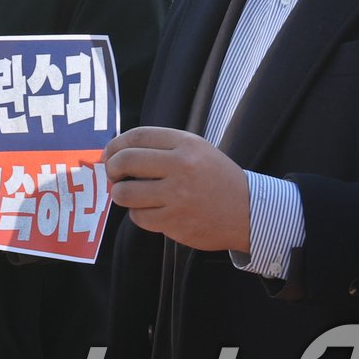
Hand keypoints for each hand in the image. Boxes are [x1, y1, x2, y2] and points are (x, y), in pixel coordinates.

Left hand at [105, 126, 250, 252]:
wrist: (249, 212)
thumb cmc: (214, 179)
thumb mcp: (195, 150)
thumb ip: (160, 147)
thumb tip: (115, 152)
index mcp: (186, 144)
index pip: (136, 136)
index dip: (115, 145)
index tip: (110, 154)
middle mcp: (181, 166)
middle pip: (124, 161)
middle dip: (112, 169)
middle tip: (115, 176)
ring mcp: (177, 195)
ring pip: (124, 193)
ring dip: (122, 195)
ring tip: (133, 195)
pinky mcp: (175, 221)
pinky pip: (138, 217)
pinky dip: (139, 214)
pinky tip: (153, 211)